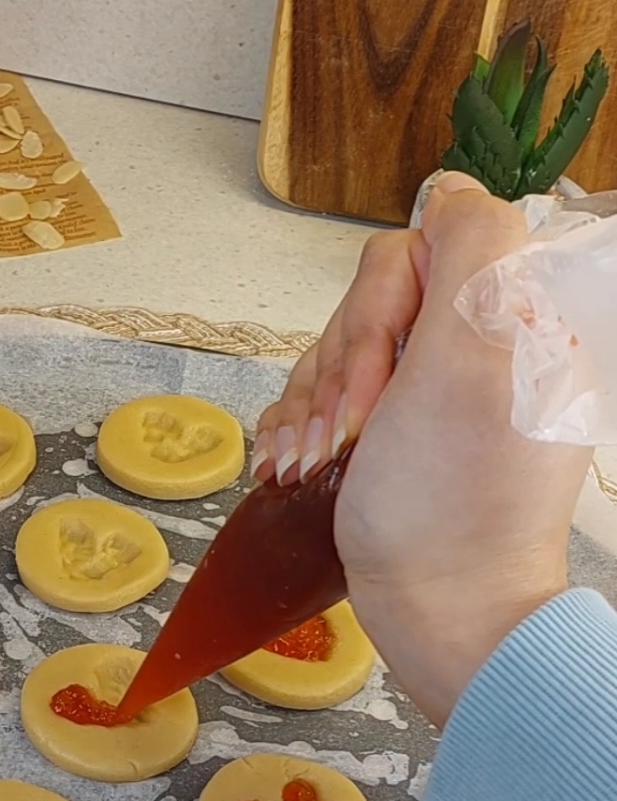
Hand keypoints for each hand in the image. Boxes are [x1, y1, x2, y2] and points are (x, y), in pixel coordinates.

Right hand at [254, 173, 591, 726]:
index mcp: (506, 320)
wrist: (437, 613)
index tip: (387, 374)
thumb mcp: (470, 356)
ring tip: (317, 463)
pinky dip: (300, 429)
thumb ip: (472, 247)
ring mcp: (424, 398)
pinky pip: (321, 399)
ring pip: (335, 351)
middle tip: (349, 434)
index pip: (418, 250)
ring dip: (313, 407)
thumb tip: (451, 187)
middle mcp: (470, 350)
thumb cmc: (450, 503)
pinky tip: (294, 466)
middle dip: (343, 368)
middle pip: (368, 303)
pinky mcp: (386, 437)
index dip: (384, 306)